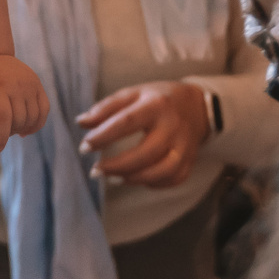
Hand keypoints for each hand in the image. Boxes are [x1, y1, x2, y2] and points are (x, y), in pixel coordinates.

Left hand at [0, 54, 48, 152]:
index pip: (2, 118)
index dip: (0, 137)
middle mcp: (15, 85)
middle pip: (18, 120)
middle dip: (8, 133)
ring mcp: (29, 84)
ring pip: (32, 118)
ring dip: (21, 129)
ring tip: (9, 126)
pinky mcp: (38, 85)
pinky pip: (44, 111)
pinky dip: (36, 124)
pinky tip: (24, 128)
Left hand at [77, 81, 207, 188]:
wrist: (197, 106)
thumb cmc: (157, 100)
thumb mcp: (132, 94)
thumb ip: (105, 108)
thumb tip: (80, 123)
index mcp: (156, 105)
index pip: (126, 122)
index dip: (103, 136)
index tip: (84, 147)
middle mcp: (173, 126)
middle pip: (145, 152)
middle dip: (117, 166)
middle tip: (95, 171)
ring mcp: (185, 146)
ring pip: (162, 170)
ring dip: (134, 179)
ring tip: (113, 178)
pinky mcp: (190, 161)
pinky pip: (173, 179)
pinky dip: (153, 183)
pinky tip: (136, 179)